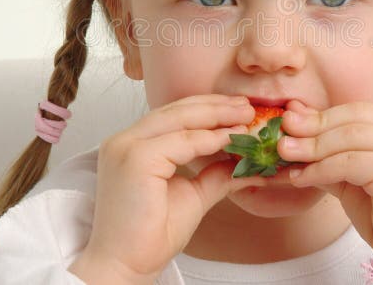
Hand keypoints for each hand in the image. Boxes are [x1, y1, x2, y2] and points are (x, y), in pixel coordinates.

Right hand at [84, 94, 263, 280]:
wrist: (127, 266)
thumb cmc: (151, 235)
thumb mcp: (192, 194)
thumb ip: (214, 173)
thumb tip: (244, 160)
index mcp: (133, 144)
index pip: (174, 116)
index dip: (209, 109)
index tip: (239, 110)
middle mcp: (125, 140)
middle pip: (177, 110)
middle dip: (216, 105)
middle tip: (248, 106)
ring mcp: (126, 147)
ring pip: (179, 119)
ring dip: (216, 116)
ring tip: (246, 116)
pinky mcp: (135, 159)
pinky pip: (180, 141)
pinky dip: (209, 138)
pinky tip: (231, 138)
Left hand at [278, 99, 372, 280]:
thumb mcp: (354, 179)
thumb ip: (330, 155)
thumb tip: (293, 131)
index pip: (358, 110)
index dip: (322, 114)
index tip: (290, 119)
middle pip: (353, 118)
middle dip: (313, 126)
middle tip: (282, 134)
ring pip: (348, 137)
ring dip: (311, 147)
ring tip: (285, 155)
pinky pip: (349, 162)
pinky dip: (320, 169)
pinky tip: (301, 178)